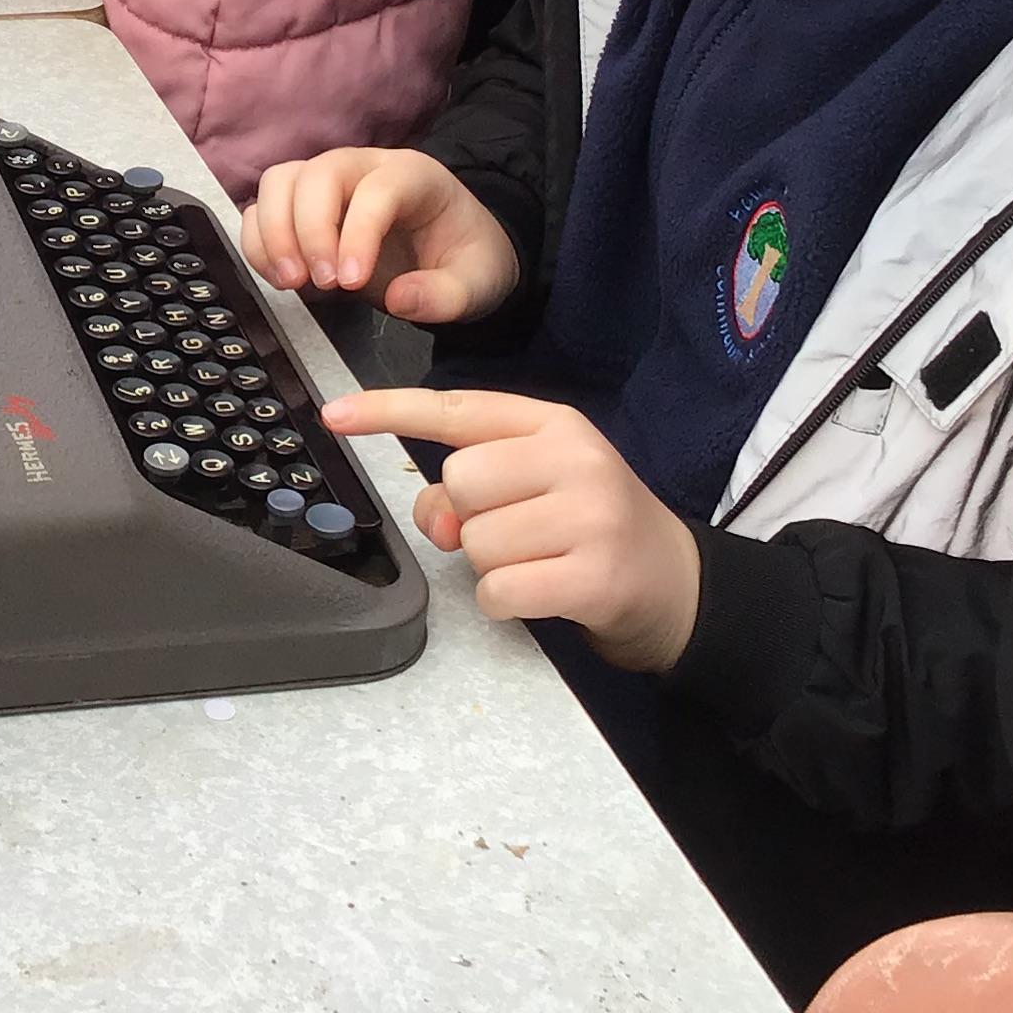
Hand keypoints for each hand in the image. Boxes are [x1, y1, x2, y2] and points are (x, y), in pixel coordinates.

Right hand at [240, 149, 519, 323]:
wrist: (452, 254)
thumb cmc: (465, 258)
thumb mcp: (479, 283)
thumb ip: (446, 295)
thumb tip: (400, 299)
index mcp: (414, 176)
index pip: (376, 190)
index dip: (357, 233)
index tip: (351, 283)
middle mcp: (363, 168)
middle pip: (317, 175)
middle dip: (309, 231)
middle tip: (318, 283)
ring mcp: (326, 184)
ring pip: (279, 182)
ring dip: (274, 233)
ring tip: (291, 283)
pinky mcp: (300, 208)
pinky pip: (261, 210)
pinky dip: (259, 244)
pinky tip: (280, 280)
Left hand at [330, 388, 703, 671]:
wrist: (678, 583)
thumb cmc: (590, 528)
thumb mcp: (539, 485)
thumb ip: (474, 485)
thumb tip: (436, 518)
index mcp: (553, 424)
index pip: (456, 410)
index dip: (389, 410)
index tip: (334, 414)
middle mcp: (574, 458)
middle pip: (459, 483)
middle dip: (469, 520)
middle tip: (516, 534)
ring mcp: (589, 516)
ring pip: (476, 543)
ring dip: (491, 567)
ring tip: (541, 562)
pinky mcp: (595, 576)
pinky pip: (498, 591)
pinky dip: (504, 602)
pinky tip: (543, 594)